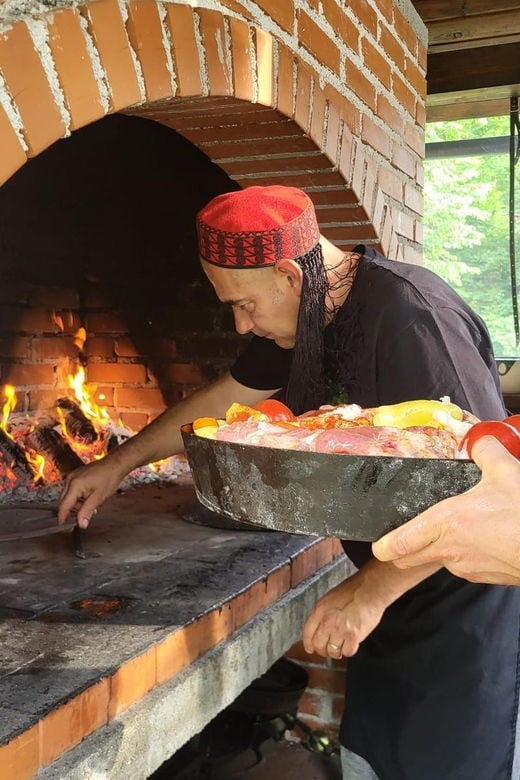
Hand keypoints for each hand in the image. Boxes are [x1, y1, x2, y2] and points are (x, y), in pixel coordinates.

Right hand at [58, 458, 125, 527]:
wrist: (115, 464)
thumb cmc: (109, 477)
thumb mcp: (99, 498)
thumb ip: (87, 511)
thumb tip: (81, 524)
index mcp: (74, 485)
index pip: (64, 505)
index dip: (62, 516)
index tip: (62, 525)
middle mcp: (70, 479)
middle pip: (64, 501)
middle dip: (72, 510)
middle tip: (83, 516)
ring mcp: (72, 476)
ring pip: (68, 496)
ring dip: (77, 504)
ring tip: (92, 505)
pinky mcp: (76, 475)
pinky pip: (72, 490)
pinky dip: (78, 497)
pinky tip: (89, 498)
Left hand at [302, 571, 385, 658]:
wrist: (371, 589)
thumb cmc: (354, 590)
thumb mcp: (330, 598)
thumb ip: (322, 613)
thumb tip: (319, 627)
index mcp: (320, 609)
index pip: (307, 632)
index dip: (308, 643)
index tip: (310, 648)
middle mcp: (327, 621)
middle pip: (318, 645)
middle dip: (322, 650)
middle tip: (327, 649)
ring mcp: (340, 629)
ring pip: (332, 651)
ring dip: (336, 651)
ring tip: (341, 645)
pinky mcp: (354, 636)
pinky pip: (347, 652)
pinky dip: (349, 650)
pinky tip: (351, 643)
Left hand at [372, 436, 519, 584]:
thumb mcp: (504, 472)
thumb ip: (486, 451)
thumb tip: (481, 441)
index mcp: (444, 523)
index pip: (399, 543)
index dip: (383, 546)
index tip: (377, 545)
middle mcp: (448, 549)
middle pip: (407, 559)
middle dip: (400, 550)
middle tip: (403, 537)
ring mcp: (464, 567)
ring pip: (435, 561)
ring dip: (434, 549)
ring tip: (450, 530)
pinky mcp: (482, 577)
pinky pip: (460, 566)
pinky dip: (460, 555)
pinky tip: (476, 539)